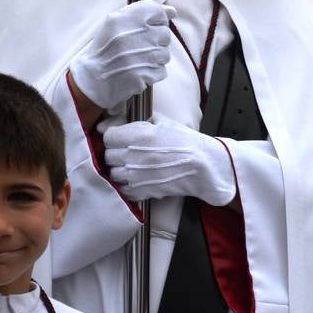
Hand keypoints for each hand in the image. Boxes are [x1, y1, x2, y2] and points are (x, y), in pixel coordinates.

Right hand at [69, 0, 173, 111]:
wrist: (94, 78)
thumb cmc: (106, 49)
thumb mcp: (115, 23)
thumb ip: (143, 12)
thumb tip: (172, 11)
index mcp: (124, 18)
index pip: (158, 11)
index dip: (158, 19)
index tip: (151, 26)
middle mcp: (135, 35)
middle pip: (165, 33)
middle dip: (157, 41)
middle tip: (140, 46)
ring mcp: (142, 56)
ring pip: (166, 53)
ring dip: (156, 58)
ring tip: (138, 59)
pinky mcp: (145, 74)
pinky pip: (162, 70)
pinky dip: (153, 72)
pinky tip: (139, 70)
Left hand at [103, 119, 236, 205]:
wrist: (204, 167)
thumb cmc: (187, 143)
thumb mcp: (164, 123)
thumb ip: (138, 122)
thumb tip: (114, 123)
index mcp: (138, 135)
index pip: (108, 136)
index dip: (114, 137)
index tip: (121, 139)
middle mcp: (133, 156)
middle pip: (108, 155)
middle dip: (116, 153)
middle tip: (128, 153)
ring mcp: (137, 176)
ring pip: (113, 173)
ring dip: (120, 170)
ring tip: (132, 168)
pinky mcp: (143, 191)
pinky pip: (123, 189)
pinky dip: (126, 186)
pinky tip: (137, 180)